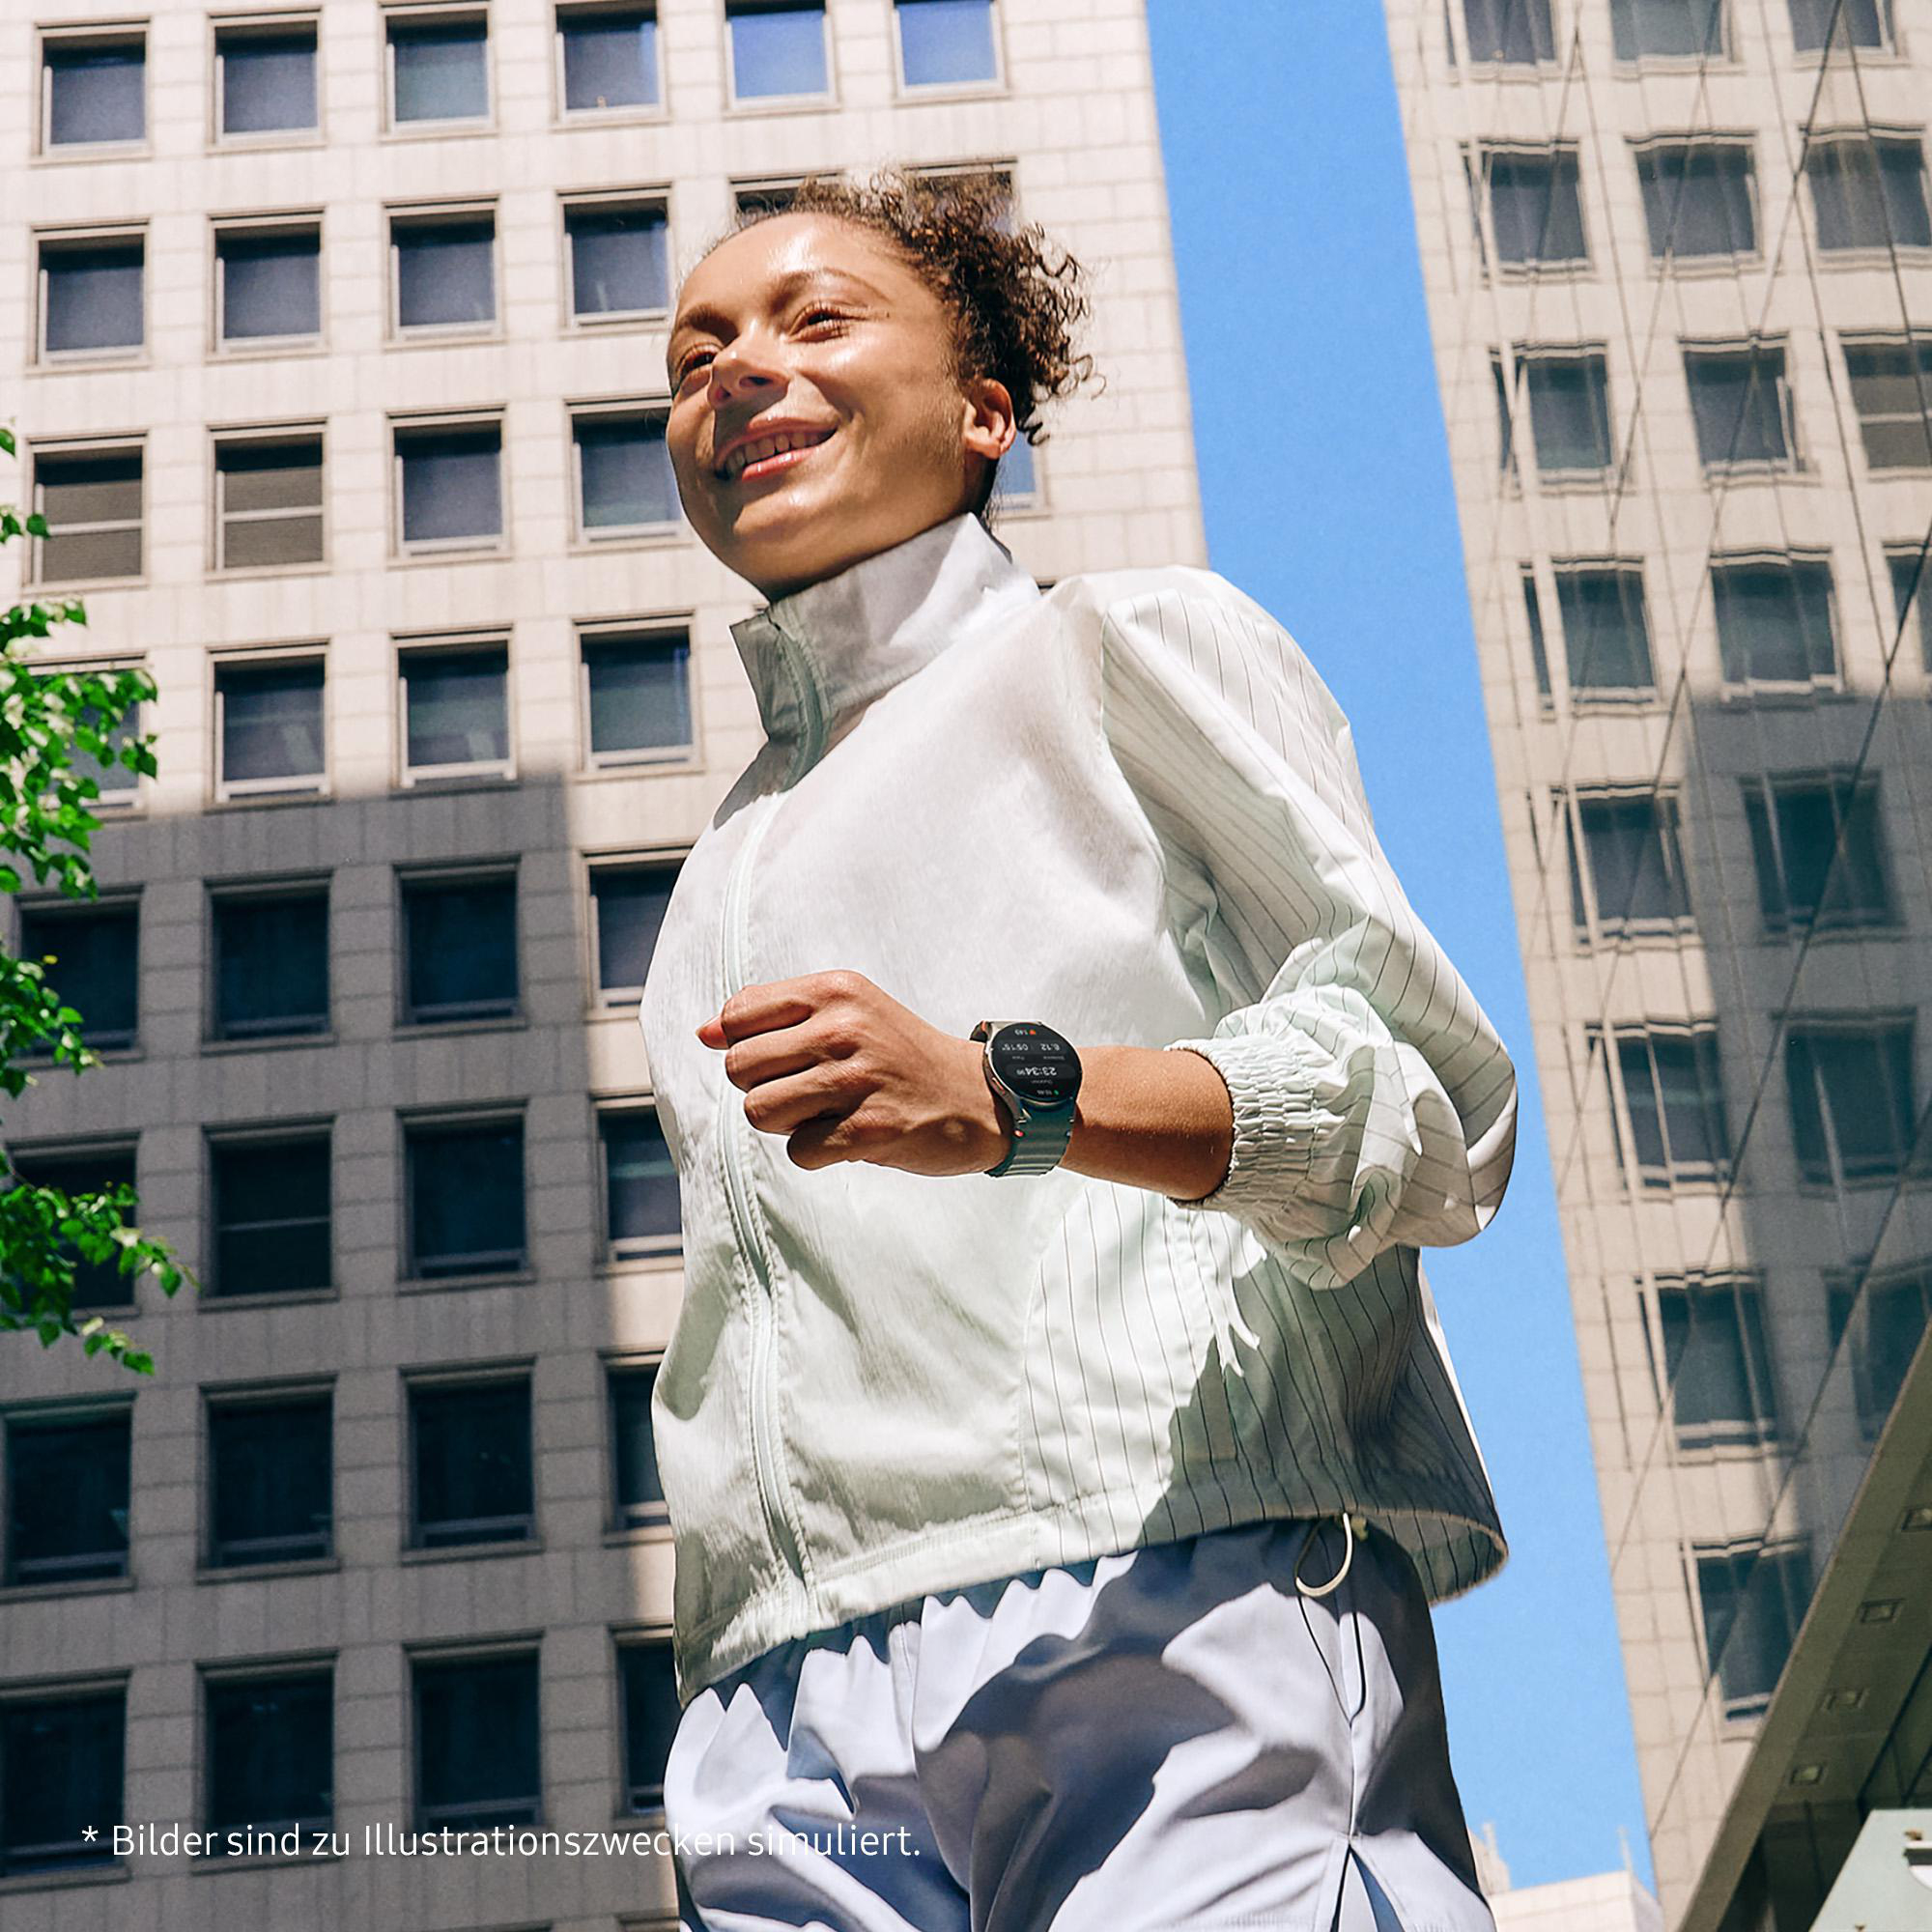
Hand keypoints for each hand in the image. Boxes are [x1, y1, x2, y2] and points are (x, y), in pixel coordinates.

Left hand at [695, 969, 1012, 1175]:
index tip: (786, 1058)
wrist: (981, 1097)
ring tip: (827, 1113)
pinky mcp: (871, 1130)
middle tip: (810, 1091)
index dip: (747, 1046)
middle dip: (763, 1088)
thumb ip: (774, 1015)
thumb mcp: (849, 1012)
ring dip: (786, 1124)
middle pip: (738, 1068)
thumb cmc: (902, 1056)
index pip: (737, 1016)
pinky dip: (816, 1153)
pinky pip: (797, 1152)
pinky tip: (849, 1137)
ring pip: (759, 1112)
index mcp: (836, 991)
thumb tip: (703, 1033)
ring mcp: (858, 1079)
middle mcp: (844, 1028)